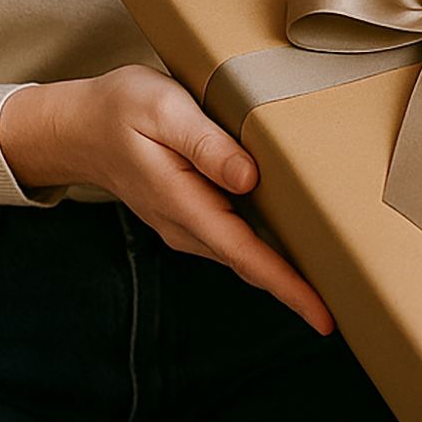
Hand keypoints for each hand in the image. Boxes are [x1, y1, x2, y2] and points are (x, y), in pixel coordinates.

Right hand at [0, 65, 332, 333]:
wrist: (77, 126)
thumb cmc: (122, 108)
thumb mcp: (164, 110)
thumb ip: (206, 145)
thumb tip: (249, 178)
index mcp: (183, 201)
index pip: (244, 252)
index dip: (285, 284)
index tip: (321, 313)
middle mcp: (185, 223)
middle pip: (249, 263)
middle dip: (294, 288)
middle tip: (344, 306)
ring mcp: (184, 222)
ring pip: (241, 253)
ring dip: (281, 270)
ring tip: (328, 279)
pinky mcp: (187, 213)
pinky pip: (232, 237)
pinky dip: (262, 249)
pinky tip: (288, 244)